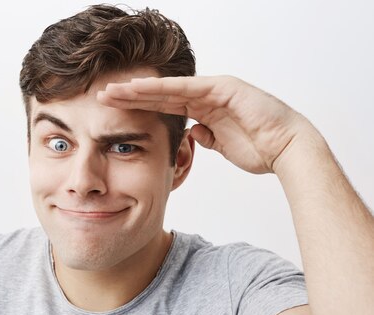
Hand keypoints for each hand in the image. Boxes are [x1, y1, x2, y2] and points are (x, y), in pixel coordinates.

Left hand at [97, 75, 315, 173]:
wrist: (288, 150)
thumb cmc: (260, 149)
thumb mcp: (223, 146)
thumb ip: (206, 138)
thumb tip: (193, 134)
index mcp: (204, 110)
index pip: (163, 107)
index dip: (138, 107)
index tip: (113, 111)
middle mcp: (206, 96)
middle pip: (160, 95)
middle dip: (130, 95)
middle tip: (101, 96)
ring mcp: (214, 89)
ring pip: (168, 88)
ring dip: (139, 89)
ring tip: (112, 91)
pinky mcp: (224, 88)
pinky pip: (187, 88)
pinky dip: (163, 88)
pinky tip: (139, 88)